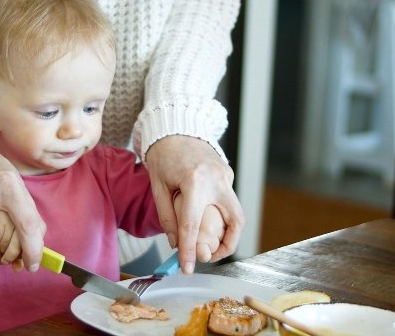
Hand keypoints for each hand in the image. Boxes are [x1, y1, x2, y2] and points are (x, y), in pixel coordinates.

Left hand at [145, 135, 244, 273]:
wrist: (176, 126)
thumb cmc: (163, 154)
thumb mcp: (158, 186)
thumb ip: (167, 216)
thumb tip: (176, 243)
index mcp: (195, 182)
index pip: (193, 226)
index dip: (190, 251)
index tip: (187, 267)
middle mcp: (217, 179)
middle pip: (235, 222)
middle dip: (227, 245)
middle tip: (211, 257)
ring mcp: (226, 175)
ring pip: (236, 213)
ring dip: (227, 232)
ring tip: (209, 243)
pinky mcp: (228, 174)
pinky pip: (229, 200)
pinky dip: (221, 215)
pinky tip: (207, 218)